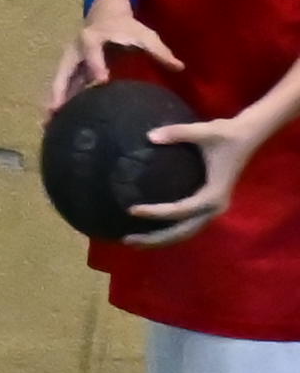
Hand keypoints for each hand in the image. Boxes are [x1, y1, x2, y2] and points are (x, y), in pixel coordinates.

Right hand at [53, 0, 180, 113]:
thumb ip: (159, 51)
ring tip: (47, 122)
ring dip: (53, 100)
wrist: (106, 15)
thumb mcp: (145, 35)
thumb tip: (179, 67)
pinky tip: (55, 118)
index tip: (101, 81)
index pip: (93, 54)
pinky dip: (58, 100)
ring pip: (59, 81)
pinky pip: (62, 85)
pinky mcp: (70, 68)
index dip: (96, 66)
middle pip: (64, 71)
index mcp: (93, 39)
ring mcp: (70, 60)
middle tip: (55, 110)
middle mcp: (76, 50)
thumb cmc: (127, 27)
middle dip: (59, 91)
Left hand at [127, 100, 266, 245]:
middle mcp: (215, 207)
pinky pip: (187, 225)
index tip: (132, 209)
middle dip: (155, 238)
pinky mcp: (208, 206)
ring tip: (131, 241)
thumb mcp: (204, 131)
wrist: (246, 136)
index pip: (181, 210)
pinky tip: (147, 232)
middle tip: (127, 239)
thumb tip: (150, 136)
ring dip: (160, 239)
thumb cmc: (226, 134)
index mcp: (214, 194)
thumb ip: (178, 132)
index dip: (157, 212)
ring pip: (185, 232)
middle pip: (183, 232)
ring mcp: (212, 209)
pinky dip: (168, 232)